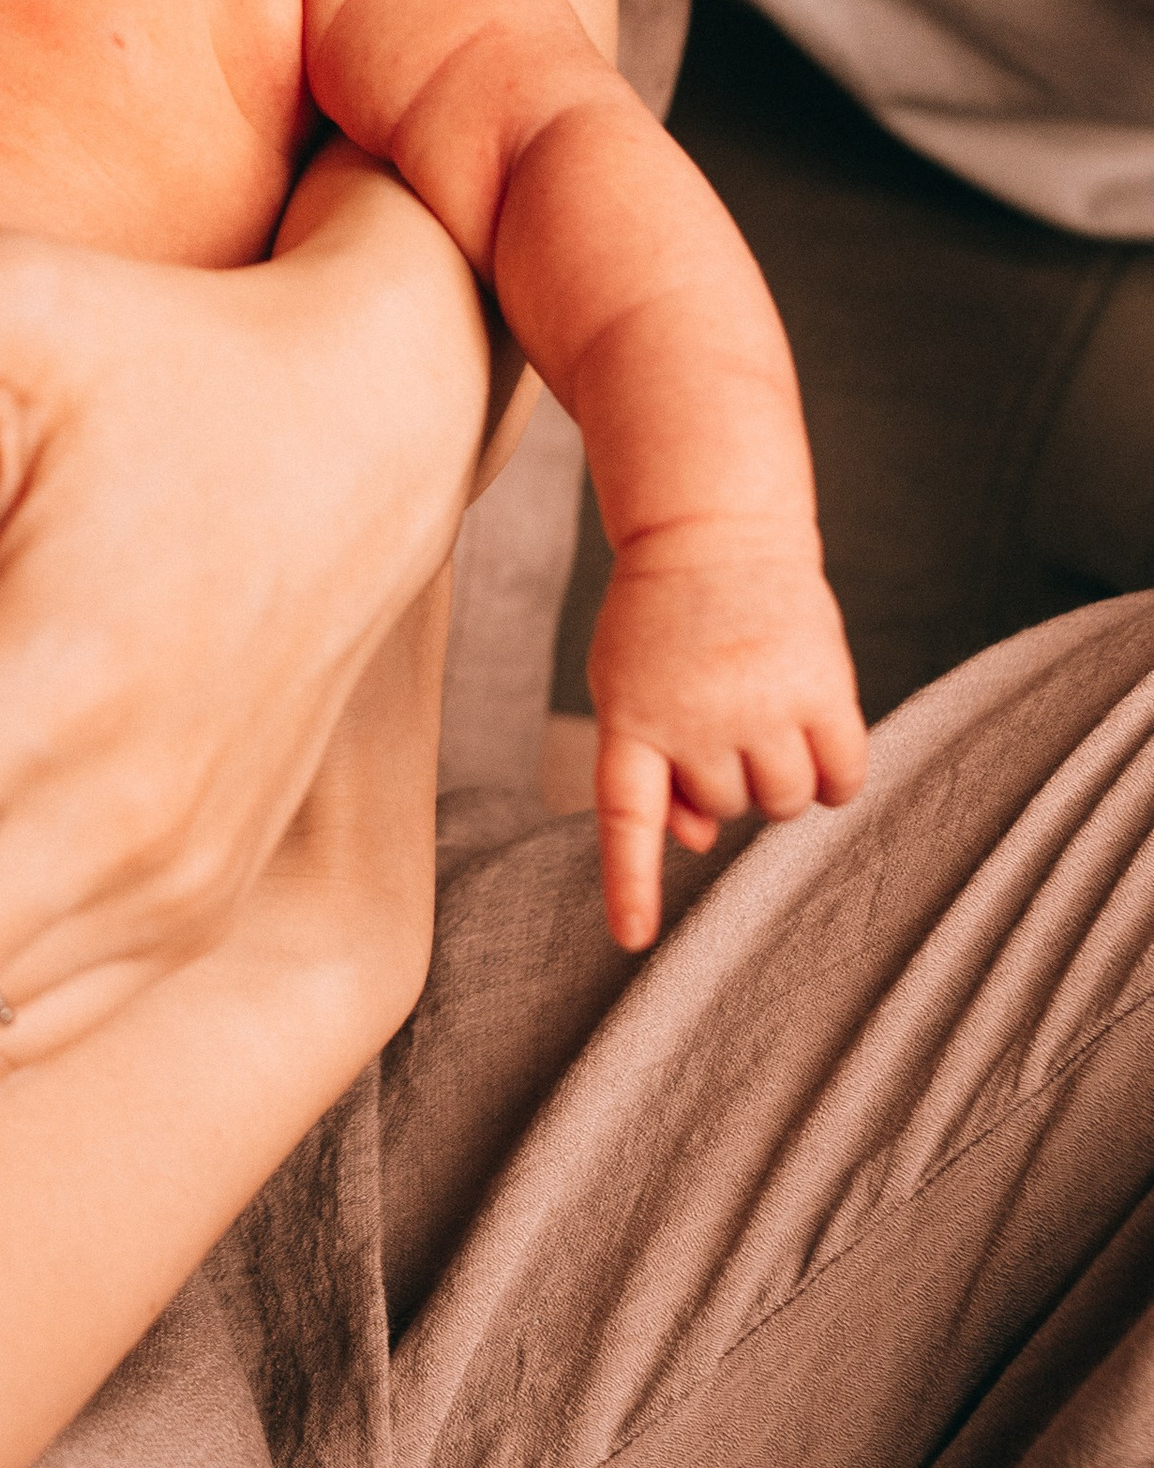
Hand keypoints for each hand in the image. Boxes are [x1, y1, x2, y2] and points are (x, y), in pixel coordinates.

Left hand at [588, 520, 867, 950]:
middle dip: (723, 774)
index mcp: (632, 715)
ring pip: (784, 802)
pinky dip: (834, 778)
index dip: (632, 882)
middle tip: (717, 710)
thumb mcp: (625, 687)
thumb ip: (649, 770)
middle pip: (726, 807)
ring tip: (761, 716)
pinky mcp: (824, 687)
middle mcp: (696, 714)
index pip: (627, 816)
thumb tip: (699, 843)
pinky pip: (842, 780)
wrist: (711, 527)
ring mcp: (763, 701)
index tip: (634, 939)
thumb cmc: (660, 623)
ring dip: (779, 779)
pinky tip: (816, 735)